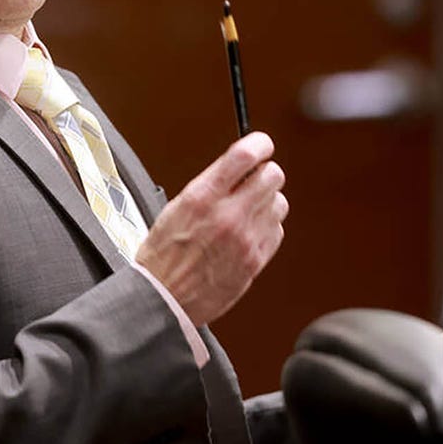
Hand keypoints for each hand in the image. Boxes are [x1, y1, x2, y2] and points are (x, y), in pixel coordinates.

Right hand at [136, 131, 287, 327]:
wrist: (164, 300)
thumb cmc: (163, 256)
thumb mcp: (176, 207)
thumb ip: (210, 186)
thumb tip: (237, 168)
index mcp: (202, 197)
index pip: (244, 156)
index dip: (259, 143)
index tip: (262, 144)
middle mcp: (228, 215)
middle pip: (272, 176)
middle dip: (265, 173)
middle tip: (254, 179)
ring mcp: (246, 239)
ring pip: (279, 202)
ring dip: (267, 201)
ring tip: (248, 209)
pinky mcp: (256, 260)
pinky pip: (277, 230)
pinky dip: (267, 226)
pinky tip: (249, 232)